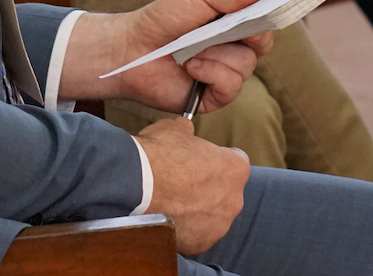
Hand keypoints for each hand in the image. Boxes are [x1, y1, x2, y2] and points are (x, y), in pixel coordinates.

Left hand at [69, 0, 276, 107]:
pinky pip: (231, 86)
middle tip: (224, 29)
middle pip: (263, 43)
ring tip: (192, 50)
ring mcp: (225, 72)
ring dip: (218, 55)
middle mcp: (234, 47)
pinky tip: (191, 68)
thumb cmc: (162, 18)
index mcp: (234, 21)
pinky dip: (211, 74)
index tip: (269, 7)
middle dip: (245, 34)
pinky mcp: (213, 96)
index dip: (271, 14)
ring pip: (246, 65)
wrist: (131, 49)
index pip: (266, 19)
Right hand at [138, 118, 249, 254]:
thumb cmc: (159, 154)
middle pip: (226, 193)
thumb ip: (187, 131)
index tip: (202, 162)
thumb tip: (185, 129)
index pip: (235, 162)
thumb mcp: (175, 129)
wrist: (136, 186)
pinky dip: (185, 230)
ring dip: (198, 211)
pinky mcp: (200, 244)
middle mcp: (234, 199)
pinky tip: (168, 220)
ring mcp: (219, 225)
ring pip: (213, 217)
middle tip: (184, 184)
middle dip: (209, 188)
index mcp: (236, 168)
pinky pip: (196, 236)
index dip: (217, 160)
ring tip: (173, 204)